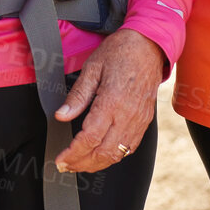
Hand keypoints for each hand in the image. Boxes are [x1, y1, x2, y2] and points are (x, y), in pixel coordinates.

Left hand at [53, 30, 164, 173]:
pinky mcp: (145, 121)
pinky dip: (115, 157)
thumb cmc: (120, 52)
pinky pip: (130, 147)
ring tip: (80, 164)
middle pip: (103, 153)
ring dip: (97, 164)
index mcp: (111, 102)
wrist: (149, 44)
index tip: (60, 159)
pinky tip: (102, 155)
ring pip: (118, 154)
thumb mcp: (92, 68)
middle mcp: (127, 115)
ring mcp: (138, 120)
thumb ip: (77, 96)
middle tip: (66, 165)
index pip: (89, 139)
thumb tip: (61, 116)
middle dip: (81, 164)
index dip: (72, 154)